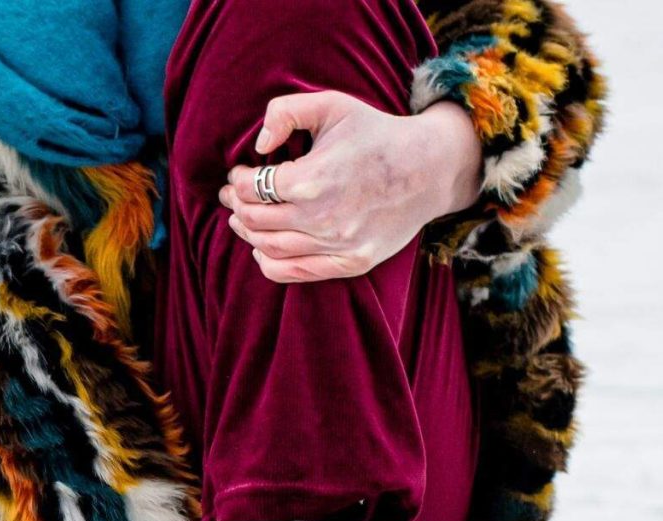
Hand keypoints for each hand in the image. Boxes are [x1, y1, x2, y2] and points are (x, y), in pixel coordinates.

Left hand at [221, 93, 483, 283]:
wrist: (429, 167)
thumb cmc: (376, 133)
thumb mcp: (333, 105)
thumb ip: (286, 112)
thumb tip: (258, 145)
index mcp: (312, 179)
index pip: (252, 188)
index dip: (238, 180)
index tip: (239, 173)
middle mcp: (321, 217)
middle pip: (256, 220)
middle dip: (237, 206)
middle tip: (233, 196)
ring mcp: (336, 245)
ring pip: (269, 248)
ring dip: (248, 234)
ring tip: (243, 219)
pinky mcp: (350, 262)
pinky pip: (294, 272)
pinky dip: (269, 263)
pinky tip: (262, 250)